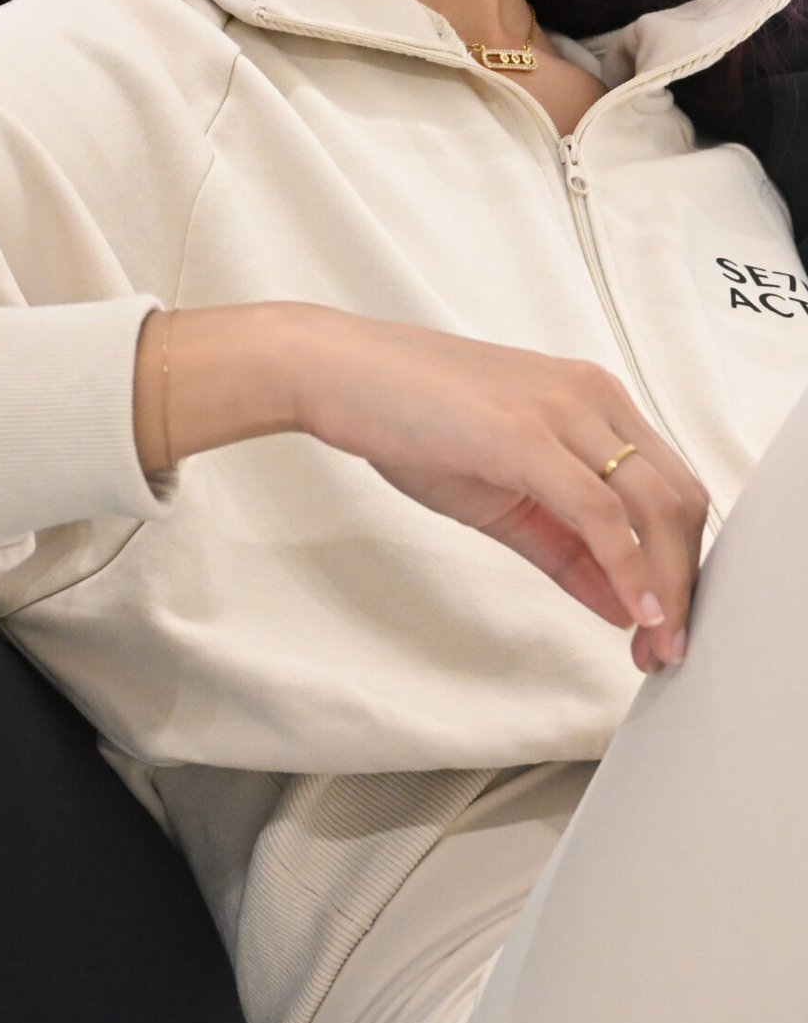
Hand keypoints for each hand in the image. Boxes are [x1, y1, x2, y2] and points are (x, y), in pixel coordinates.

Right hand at [292, 312, 706, 672]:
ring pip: (656, 507)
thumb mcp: (500, 494)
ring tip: (655, 642)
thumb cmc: (407, 419)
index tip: (667, 623)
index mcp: (593, 402)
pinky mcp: (527, 435)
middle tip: (668, 647)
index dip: (679, 562)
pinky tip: (632, 610)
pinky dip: (627, 569)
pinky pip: (601, 514)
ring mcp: (564, 412)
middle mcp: (594, 398)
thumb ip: (565, 546)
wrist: (338, 375)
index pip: (670, 487)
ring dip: (665, 585)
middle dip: (684, 582)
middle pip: (680, 499)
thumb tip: (619, 601)